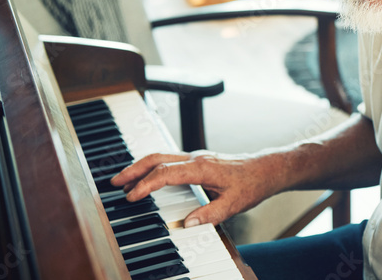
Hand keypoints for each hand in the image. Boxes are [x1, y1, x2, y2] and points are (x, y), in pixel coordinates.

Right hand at [110, 150, 284, 226]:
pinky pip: (169, 160)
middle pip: (157, 158)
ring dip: (141, 166)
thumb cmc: (251, 184)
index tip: (131, 196)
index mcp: (201, 167)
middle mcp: (196, 158)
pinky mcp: (198, 161)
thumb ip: (211, 215)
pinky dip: (153, 167)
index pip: (165, 173)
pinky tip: (147, 177)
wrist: (266, 169)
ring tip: (123, 180)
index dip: (146, 185)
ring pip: (161, 157)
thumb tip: (187, 224)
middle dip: (133, 169)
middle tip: (115, 182)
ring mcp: (196, 158)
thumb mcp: (234, 204)